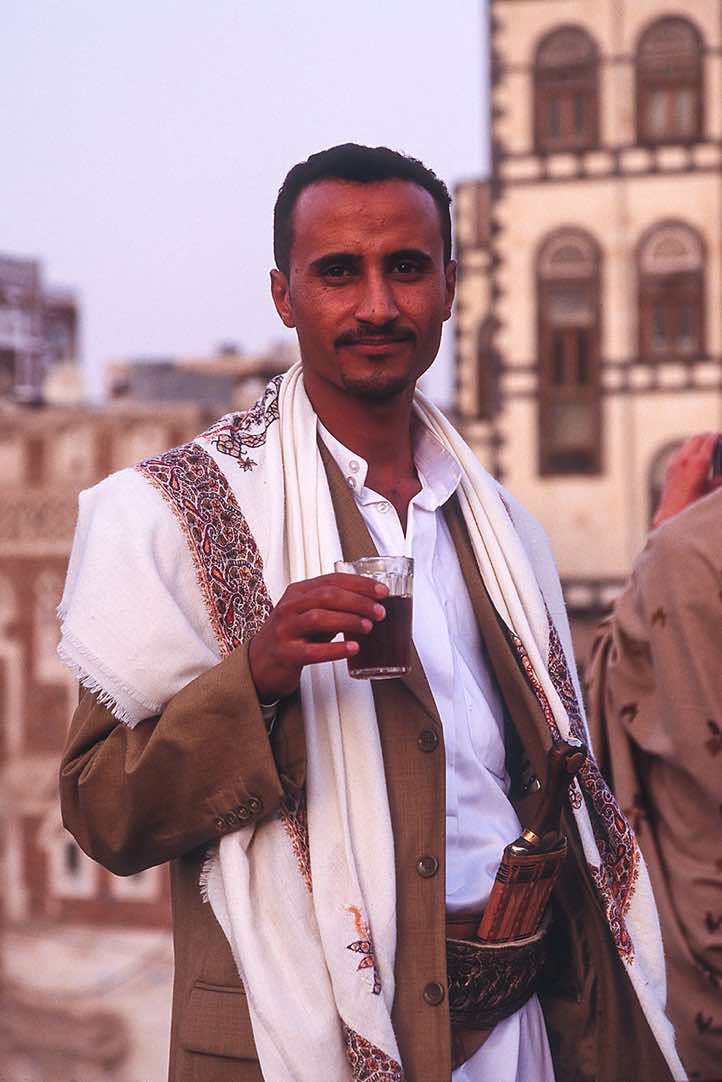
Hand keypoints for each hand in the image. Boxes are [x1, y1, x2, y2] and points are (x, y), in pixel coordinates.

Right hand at [247, 573, 387, 701]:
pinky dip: (335, 649)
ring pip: (318, 617)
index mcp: (298, 593)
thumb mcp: (309, 615)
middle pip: (326, 596)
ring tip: (368, 627)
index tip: (381, 591)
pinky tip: (352, 649)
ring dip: (348, 620)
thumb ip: (334, 607)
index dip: (359, 584)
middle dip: (358, 601)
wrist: (259, 664)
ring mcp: (285, 630)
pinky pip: (312, 650)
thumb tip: (370, 604)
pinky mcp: (286, 654)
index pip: (332, 580)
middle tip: (379, 611)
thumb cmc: (290, 637)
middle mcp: (290, 608)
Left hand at [652, 432, 720, 527]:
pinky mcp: (669, 467)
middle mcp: (685, 459)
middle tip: (714, 437)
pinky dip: (688, 450)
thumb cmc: (694, 504)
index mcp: (699, 462)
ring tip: (705, 445)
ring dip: (697, 442)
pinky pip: (680, 451)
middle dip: (707, 436)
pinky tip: (693, 456)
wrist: (672, 513)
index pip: (709, 440)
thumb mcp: (711, 490)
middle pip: (697, 437)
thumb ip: (719, 479)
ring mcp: (675, 461)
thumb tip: (720, 473)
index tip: (721, 435)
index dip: (717, 436)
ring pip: (687, 443)